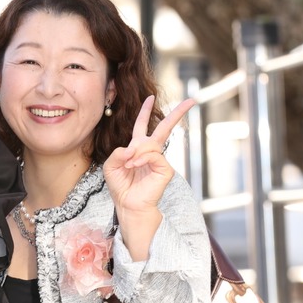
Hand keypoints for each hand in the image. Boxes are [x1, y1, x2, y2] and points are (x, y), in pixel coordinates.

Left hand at [103, 96, 194, 259]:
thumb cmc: (120, 186)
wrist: (128, 204)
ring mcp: (160, 160)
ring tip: (129, 166)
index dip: (145, 112)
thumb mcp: (111, 166)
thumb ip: (117, 152)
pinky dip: (141, 159)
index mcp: (137, 148)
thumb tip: (133, 147)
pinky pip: (154, 155)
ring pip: (151, 144)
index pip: (142, 126)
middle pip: (164, 128)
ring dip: (136, 153)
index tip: (150, 97)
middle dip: (177, 113)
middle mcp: (150, 152)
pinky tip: (134, 167)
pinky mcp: (165, 169)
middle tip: (191, 100)